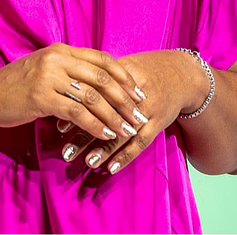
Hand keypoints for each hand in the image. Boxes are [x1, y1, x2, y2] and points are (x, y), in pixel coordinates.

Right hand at [0, 44, 147, 146]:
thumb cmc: (13, 86)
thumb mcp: (42, 69)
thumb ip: (66, 71)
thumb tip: (96, 83)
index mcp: (60, 50)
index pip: (102, 59)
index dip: (123, 77)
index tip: (138, 93)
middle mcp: (56, 59)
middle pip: (102, 77)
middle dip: (125, 98)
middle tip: (139, 115)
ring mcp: (49, 77)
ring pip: (93, 97)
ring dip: (114, 116)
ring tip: (127, 130)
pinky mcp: (42, 98)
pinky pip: (78, 113)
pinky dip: (96, 126)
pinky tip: (106, 135)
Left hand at [61, 49, 205, 173]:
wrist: (180, 75)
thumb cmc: (141, 70)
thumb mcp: (118, 67)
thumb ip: (92, 80)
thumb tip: (62, 96)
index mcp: (119, 76)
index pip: (93, 94)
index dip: (75, 110)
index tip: (57, 126)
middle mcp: (133, 94)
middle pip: (105, 115)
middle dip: (85, 135)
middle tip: (65, 152)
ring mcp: (147, 110)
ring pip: (123, 132)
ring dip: (104, 149)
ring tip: (86, 162)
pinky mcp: (158, 124)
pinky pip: (141, 142)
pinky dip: (126, 156)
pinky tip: (111, 168)